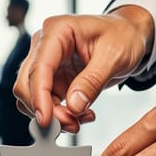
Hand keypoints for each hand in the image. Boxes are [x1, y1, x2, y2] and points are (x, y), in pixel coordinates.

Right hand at [13, 6, 153, 132]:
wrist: (129, 36)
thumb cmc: (123, 36)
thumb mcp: (114, 56)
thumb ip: (92, 81)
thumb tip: (73, 106)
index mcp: (57, 31)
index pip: (38, 68)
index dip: (39, 97)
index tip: (46, 120)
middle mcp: (44, 45)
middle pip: (27, 84)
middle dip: (46, 109)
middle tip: (72, 124)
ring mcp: (46, 63)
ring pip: (32, 97)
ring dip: (52, 115)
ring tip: (80, 119)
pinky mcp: (52, 78)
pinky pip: (45, 102)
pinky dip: (58, 114)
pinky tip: (80, 114)